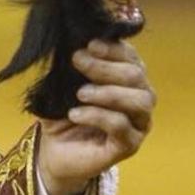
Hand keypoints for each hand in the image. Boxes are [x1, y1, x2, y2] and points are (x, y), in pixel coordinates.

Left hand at [36, 39, 154, 194]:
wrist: (55, 151)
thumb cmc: (63, 113)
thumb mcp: (62, 84)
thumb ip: (70, 65)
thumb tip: (71, 44)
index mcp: (127, 79)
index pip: (131, 57)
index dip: (113, 48)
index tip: (89, 44)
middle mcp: (139, 98)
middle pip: (137, 76)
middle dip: (106, 66)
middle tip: (78, 61)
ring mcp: (138, 123)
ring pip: (139, 100)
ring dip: (108, 92)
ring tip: (80, 93)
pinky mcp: (129, 145)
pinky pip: (121, 126)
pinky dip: (98, 116)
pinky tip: (76, 114)